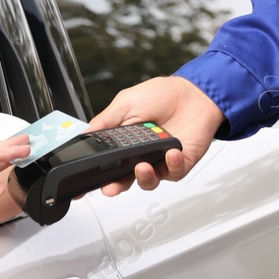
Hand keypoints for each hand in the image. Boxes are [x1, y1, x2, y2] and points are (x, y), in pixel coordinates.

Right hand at [86, 76, 224, 195]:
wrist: (194, 92)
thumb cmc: (162, 95)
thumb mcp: (126, 103)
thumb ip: (106, 120)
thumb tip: (85, 134)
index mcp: (125, 142)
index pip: (108, 164)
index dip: (97, 176)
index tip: (86, 186)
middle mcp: (141, 154)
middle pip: (125, 178)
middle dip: (116, 185)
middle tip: (111, 186)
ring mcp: (160, 160)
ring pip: (149, 181)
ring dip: (144, 177)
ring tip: (142, 166)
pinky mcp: (181, 162)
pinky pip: (174, 172)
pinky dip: (171, 165)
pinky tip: (170, 153)